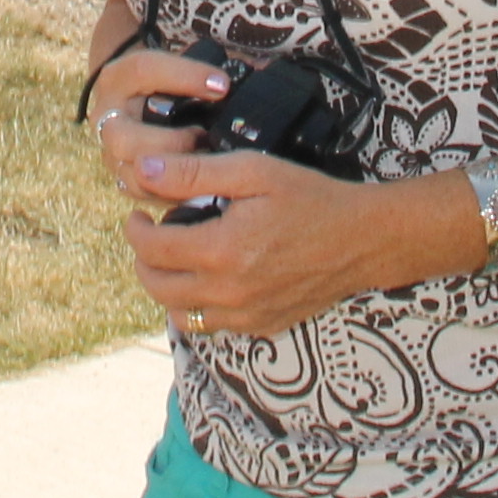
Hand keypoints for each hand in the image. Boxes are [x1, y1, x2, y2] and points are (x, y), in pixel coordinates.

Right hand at [85, 43, 232, 199]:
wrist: (142, 102)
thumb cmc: (171, 83)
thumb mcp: (179, 70)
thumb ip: (205, 75)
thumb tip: (253, 74)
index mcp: (118, 79)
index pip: (143, 71)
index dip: (184, 76)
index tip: (223, 84)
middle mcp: (106, 117)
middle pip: (122, 135)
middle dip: (169, 141)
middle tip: (203, 137)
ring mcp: (111, 152)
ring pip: (131, 172)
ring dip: (172, 171)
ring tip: (204, 162)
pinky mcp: (124, 177)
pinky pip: (143, 194)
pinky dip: (173, 192)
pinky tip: (200, 182)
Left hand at [118, 150, 412, 336]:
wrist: (362, 239)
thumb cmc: (309, 198)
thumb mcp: (253, 171)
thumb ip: (193, 172)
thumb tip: (143, 170)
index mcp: (221, 251)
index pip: (151, 249)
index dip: (135, 230)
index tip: (139, 215)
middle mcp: (228, 293)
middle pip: (157, 286)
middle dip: (144, 258)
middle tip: (153, 234)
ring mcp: (245, 316)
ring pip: (179, 313)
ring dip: (168, 285)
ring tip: (179, 257)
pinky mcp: (261, 326)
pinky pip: (211, 327)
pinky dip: (198, 306)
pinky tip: (211, 278)